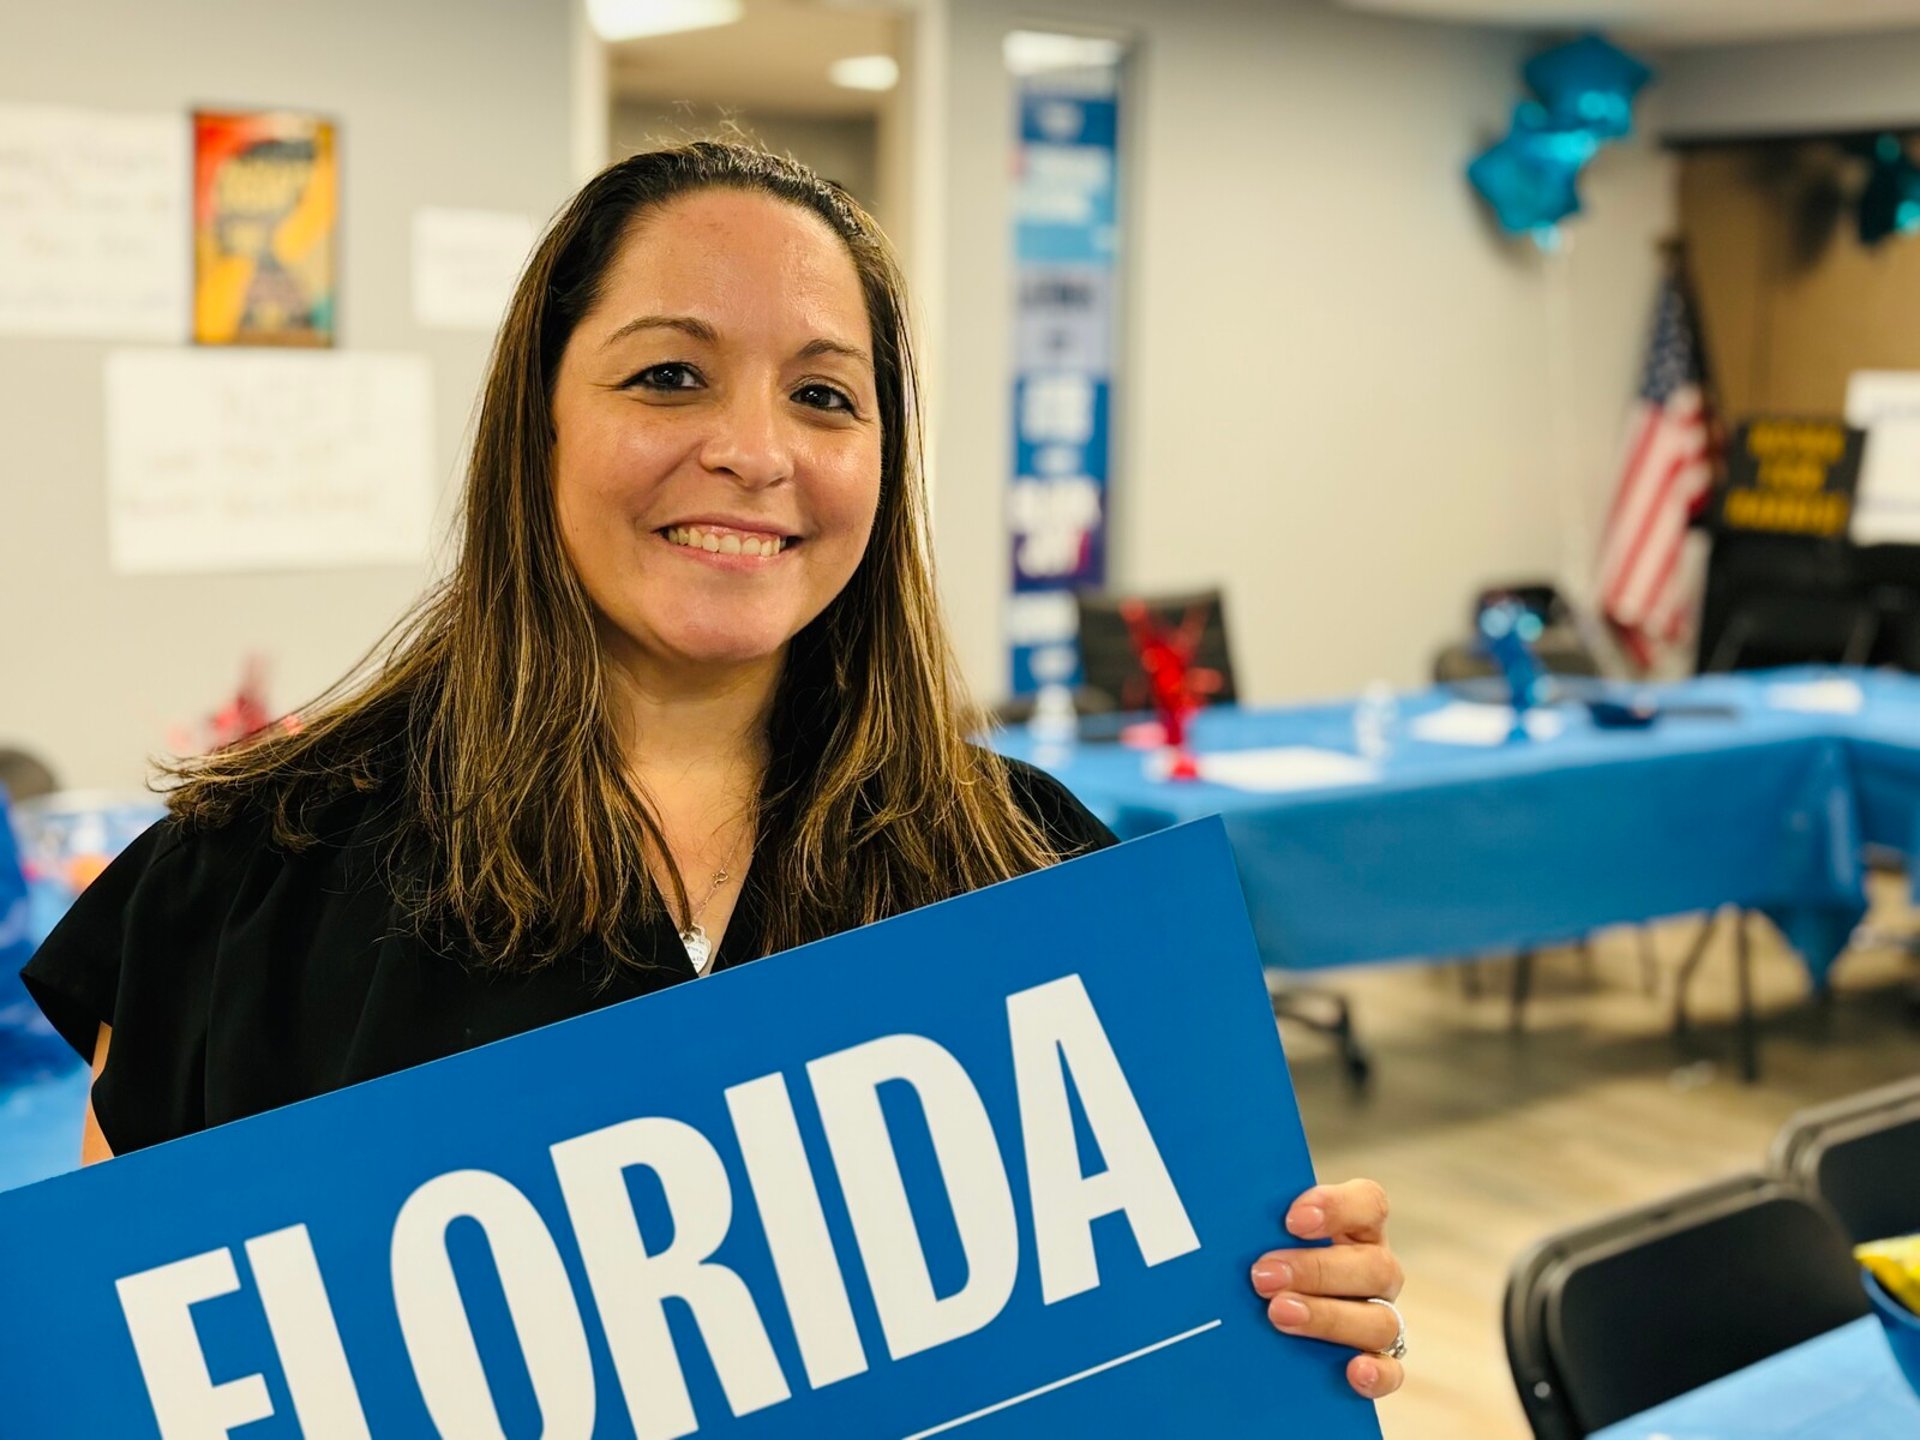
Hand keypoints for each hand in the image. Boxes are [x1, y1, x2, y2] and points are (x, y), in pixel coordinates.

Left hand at [1249, 1178, 1404, 1399]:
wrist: (1269, 1320)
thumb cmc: (1266, 1259)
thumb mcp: (1263, 1235)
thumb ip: (1255, 1222)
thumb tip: (1215, 1209)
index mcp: (1357, 1228)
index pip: (1368, 1204)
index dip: (1336, 1207)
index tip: (1292, 1219)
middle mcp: (1375, 1271)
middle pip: (1373, 1266)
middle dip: (1316, 1271)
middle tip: (1263, 1276)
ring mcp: (1381, 1316)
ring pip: (1380, 1320)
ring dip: (1329, 1319)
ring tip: (1279, 1315)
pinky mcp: (1379, 1362)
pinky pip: (1391, 1371)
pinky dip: (1376, 1373)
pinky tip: (1351, 1371)